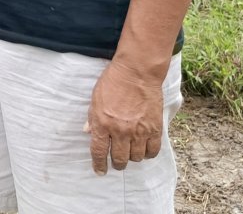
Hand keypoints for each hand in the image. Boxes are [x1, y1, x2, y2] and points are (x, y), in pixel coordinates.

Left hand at [87, 58, 164, 173]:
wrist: (137, 72)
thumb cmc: (113, 82)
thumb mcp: (95, 99)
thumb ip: (92, 118)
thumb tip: (88, 132)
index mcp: (102, 124)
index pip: (99, 152)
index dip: (99, 165)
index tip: (100, 171)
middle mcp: (120, 131)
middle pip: (119, 159)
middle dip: (117, 164)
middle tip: (117, 162)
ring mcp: (139, 131)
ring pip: (136, 158)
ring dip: (132, 158)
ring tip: (130, 152)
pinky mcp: (154, 129)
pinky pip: (152, 151)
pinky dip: (148, 153)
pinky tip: (144, 149)